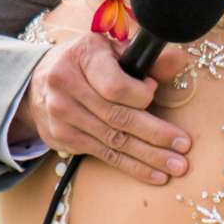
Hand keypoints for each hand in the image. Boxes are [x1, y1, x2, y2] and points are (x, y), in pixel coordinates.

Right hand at [12, 33, 194, 184]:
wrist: (40, 81)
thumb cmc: (89, 62)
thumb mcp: (113, 49)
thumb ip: (146, 57)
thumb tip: (178, 61)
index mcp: (83, 56)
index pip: (115, 87)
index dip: (141, 95)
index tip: (155, 93)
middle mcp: (65, 85)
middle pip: (117, 117)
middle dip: (155, 134)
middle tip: (183, 146)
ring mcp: (61, 114)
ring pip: (113, 140)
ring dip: (148, 157)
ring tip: (176, 166)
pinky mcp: (62, 137)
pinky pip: (103, 155)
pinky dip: (131, 166)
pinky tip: (154, 175)